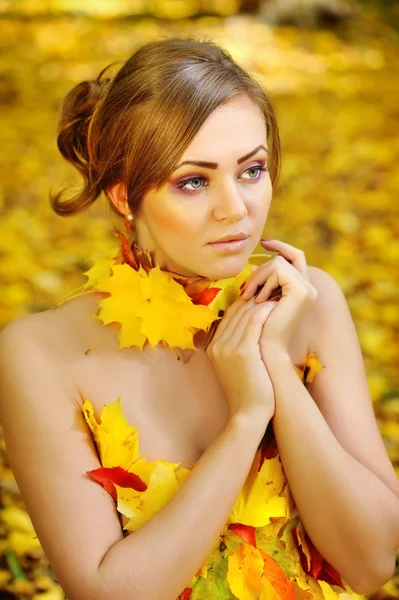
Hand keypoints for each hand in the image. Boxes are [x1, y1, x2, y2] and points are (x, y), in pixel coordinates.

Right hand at [205, 295, 276, 423]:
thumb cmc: (249, 390)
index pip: (228, 315)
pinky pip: (254, 321)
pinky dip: (266, 311)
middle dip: (255, 299)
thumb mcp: (236, 365)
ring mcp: (227, 347)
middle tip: (272, 291)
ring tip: (277, 295)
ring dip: (262, 302)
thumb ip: (238, 345)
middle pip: (236, 311)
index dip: (246, 304)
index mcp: (213, 346)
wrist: (249, 414)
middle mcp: (217, 344)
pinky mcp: (243, 351)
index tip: (263, 298)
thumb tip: (252, 327)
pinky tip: (277, 307)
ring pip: (245, 313)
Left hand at [240, 239, 317, 357]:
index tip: (264, 241)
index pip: (295, 257)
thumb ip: (261, 283)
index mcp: (299, 290)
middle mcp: (308, 288)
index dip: (281, 246)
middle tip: (245, 291)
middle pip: (283, 258)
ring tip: (249, 298)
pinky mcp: (302, 290)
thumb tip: (252, 263)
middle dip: (259, 270)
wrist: (263, 350)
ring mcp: (307, 289)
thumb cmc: (255, 329)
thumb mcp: (257, 301)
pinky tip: (258, 300)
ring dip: (258, 278)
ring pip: (278, 262)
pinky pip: (279, 269)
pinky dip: (264, 282)